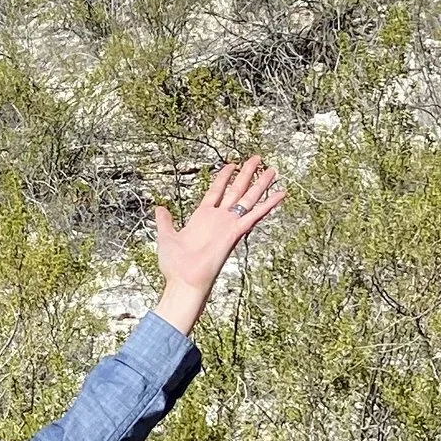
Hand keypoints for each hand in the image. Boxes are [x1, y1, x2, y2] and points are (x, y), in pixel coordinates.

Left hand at [150, 155, 283, 337]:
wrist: (183, 281)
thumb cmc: (175, 265)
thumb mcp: (166, 236)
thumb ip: (165, 221)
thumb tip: (160, 208)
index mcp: (202, 217)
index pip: (216, 191)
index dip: (224, 176)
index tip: (232, 163)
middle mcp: (218, 219)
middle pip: (236, 190)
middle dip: (247, 174)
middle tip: (257, 159)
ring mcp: (228, 225)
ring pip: (248, 199)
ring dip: (260, 184)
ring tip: (272, 170)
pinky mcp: (235, 233)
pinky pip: (254, 215)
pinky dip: (268, 205)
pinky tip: (280, 194)